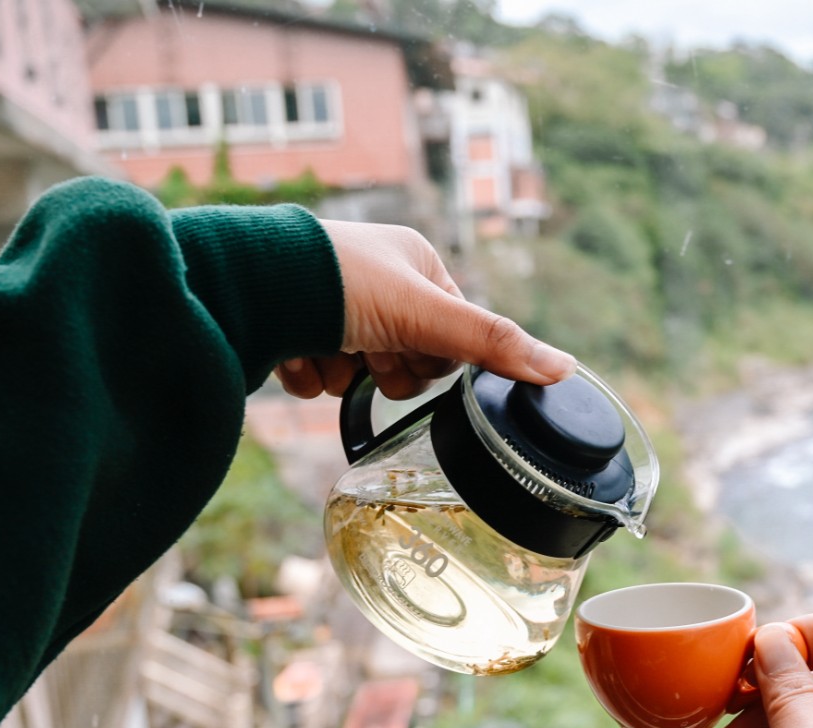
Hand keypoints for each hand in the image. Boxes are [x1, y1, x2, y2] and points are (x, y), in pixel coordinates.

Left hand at [275, 220, 575, 398]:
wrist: (248, 287)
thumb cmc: (339, 283)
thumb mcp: (427, 313)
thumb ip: (492, 344)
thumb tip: (564, 368)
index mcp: (414, 264)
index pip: (452, 336)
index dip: (434, 356)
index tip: (411, 349)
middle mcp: (375, 282)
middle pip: (409, 362)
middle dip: (386, 367)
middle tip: (366, 349)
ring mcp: (332, 308)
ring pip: (361, 375)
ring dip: (343, 374)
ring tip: (323, 346)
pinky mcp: (294, 333)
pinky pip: (318, 378)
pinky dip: (307, 374)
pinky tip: (292, 351)